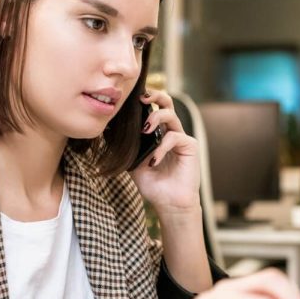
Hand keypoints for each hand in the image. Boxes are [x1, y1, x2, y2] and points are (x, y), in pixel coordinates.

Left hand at [130, 89, 200, 214]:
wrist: (169, 203)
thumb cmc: (154, 185)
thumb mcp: (134, 164)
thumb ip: (129, 148)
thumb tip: (109, 132)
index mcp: (159, 134)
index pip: (153, 109)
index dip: (144, 101)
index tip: (129, 100)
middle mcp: (171, 132)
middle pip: (167, 103)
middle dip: (155, 95)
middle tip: (142, 97)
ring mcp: (181, 138)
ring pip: (171, 115)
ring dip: (156, 117)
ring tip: (145, 130)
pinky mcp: (190, 146)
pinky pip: (174, 137)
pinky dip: (161, 147)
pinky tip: (153, 161)